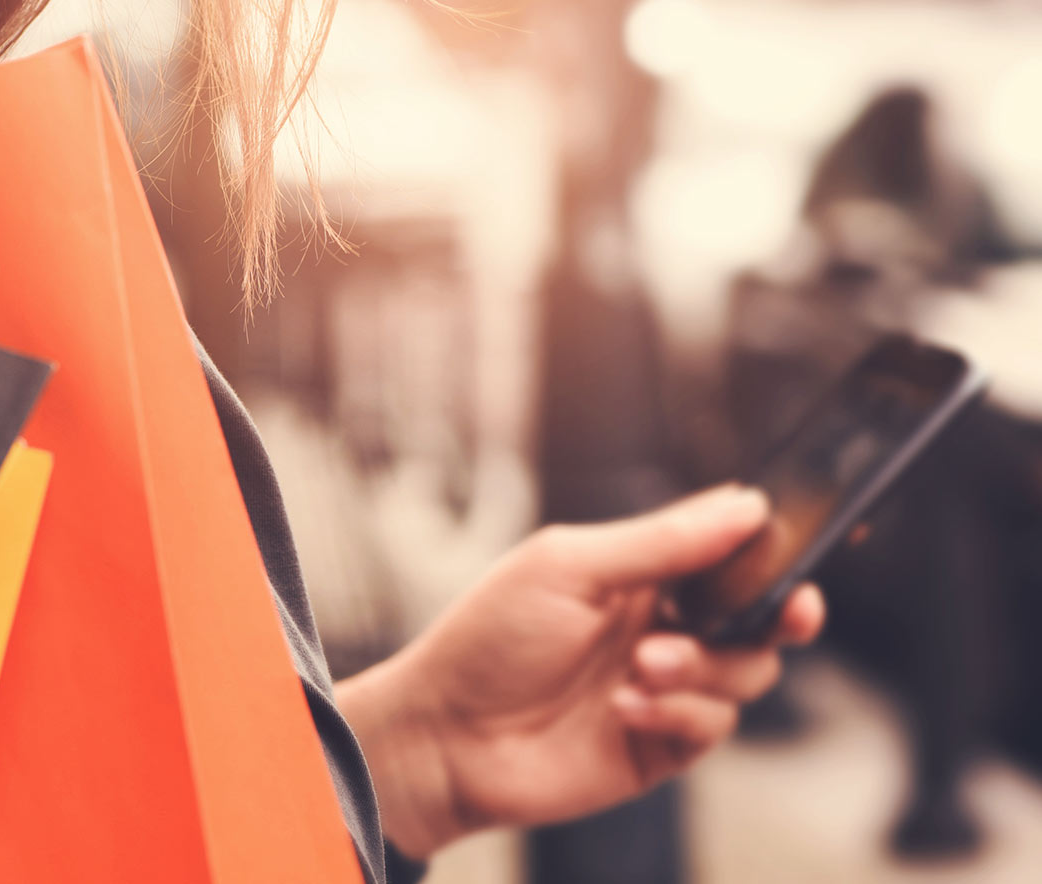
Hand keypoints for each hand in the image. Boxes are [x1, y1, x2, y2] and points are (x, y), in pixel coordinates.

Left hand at [335, 485, 823, 857]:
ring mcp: (664, 687)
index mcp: (637, 572)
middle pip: (757, 616)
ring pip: (746, 673)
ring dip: (705, 666)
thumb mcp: (568, 567)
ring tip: (644, 665)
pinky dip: (677, 713)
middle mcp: (659, 625)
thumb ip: (660, 541)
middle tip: (786, 611)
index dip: (769, 551)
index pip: (724, 553)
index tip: (802, 549)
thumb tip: (745, 505)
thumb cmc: (489, 638)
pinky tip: (622, 708)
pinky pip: (712, 725)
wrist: (446, 734)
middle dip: (779, 613)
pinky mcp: (661, 744)